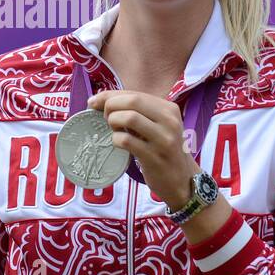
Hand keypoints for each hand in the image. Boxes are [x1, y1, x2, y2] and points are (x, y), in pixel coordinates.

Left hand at [87, 90, 197, 208]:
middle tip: (104, 118)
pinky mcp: (154, 157)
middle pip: (133, 101)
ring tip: (113, 130)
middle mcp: (170, 121)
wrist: (181, 180)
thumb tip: (101, 100)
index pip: (135, 94)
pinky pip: (127, 140)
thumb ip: (139, 112)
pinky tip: (118, 143)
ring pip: (130, 117)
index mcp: (170, 109)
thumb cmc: (163, 150)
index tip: (94, 102)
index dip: (110, 95)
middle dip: (110, 105)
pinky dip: (116, 139)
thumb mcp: (159, 126)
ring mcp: (163, 140)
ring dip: (113, 121)